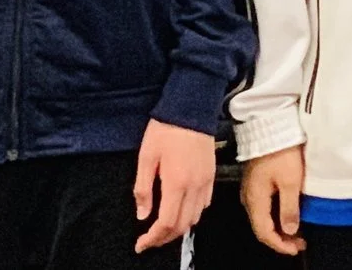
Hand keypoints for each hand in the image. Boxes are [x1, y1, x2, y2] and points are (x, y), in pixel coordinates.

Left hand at [131, 119, 215, 252]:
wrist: (191, 106)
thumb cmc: (166, 128)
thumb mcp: (146, 157)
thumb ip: (143, 189)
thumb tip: (142, 214)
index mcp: (176, 182)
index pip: (166, 223)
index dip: (152, 238)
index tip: (141, 244)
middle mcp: (194, 185)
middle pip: (182, 226)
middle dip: (164, 238)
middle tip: (149, 240)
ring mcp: (205, 180)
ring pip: (195, 217)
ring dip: (179, 228)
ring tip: (163, 228)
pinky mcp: (211, 174)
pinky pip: (204, 203)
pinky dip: (192, 214)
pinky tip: (181, 210)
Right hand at [240, 144, 305, 256]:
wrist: (271, 125)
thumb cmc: (281, 149)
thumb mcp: (291, 181)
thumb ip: (289, 208)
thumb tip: (290, 230)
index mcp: (255, 199)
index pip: (264, 232)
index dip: (280, 245)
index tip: (295, 249)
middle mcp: (249, 197)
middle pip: (262, 227)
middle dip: (281, 238)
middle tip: (299, 243)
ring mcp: (251, 189)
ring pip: (263, 217)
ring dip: (279, 227)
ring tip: (297, 231)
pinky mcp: (256, 181)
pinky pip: (264, 205)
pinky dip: (276, 214)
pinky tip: (287, 213)